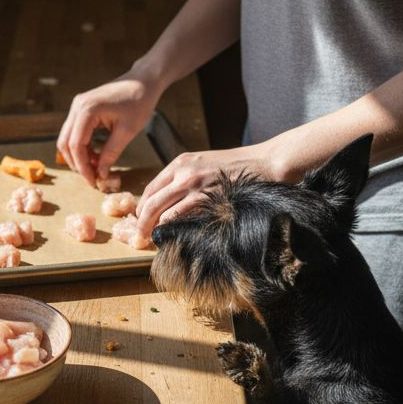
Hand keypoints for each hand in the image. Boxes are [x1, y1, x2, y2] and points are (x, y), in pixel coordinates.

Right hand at [57, 71, 161, 186]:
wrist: (143, 81)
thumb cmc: (139, 102)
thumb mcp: (127, 132)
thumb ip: (111, 153)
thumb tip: (101, 173)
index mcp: (87, 110)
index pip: (75, 145)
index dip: (82, 167)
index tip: (93, 181)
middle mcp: (77, 106)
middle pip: (65, 143)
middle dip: (76, 164)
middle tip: (92, 178)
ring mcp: (78, 106)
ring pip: (67, 138)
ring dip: (78, 156)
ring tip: (95, 168)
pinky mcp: (82, 108)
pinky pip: (75, 132)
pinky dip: (82, 147)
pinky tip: (95, 156)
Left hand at [134, 143, 282, 238]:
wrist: (262, 162)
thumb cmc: (236, 166)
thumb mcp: (204, 163)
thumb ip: (185, 177)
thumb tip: (169, 200)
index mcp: (180, 163)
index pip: (150, 188)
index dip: (142, 207)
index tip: (141, 219)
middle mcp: (183, 173)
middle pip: (150, 203)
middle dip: (141, 223)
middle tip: (140, 236)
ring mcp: (194, 186)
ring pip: (162, 214)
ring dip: (155, 230)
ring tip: (155, 240)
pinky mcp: (206, 199)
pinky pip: (180, 219)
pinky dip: (173, 230)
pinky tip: (173, 237)